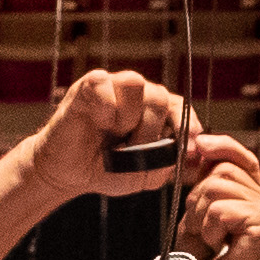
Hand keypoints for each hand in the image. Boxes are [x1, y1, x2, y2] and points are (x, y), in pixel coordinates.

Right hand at [20, 69, 187, 204]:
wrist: (68, 174)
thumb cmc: (105, 170)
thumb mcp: (143, 175)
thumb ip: (166, 163)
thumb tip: (189, 151)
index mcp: (153, 112)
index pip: (180, 106)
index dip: (188, 124)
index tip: (191, 145)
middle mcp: (136, 95)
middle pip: (160, 96)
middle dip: (151, 130)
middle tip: (131, 147)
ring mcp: (112, 87)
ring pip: (136, 83)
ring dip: (129, 116)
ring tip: (115, 133)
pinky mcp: (87, 86)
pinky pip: (105, 85)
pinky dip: (106, 109)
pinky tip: (98, 123)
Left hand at [171, 127, 259, 259]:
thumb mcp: (197, 218)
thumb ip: (203, 185)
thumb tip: (200, 145)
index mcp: (252, 197)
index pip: (239, 157)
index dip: (220, 146)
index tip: (199, 145)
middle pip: (221, 169)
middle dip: (197, 198)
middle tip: (202, 231)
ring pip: (218, 185)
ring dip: (201, 216)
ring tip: (211, 241)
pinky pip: (221, 208)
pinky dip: (209, 229)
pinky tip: (219, 247)